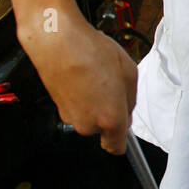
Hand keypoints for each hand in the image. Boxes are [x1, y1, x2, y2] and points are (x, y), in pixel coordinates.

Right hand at [18, 10, 136, 152]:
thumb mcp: (129, 72)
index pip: (116, 147)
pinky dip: (80, 96)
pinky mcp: (57, 107)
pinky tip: (82, 76)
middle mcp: (88, 124)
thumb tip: (125, 108)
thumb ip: (131, 98)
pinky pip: (76, 107)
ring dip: (94, 102)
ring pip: (89, 116)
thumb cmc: (90, 51)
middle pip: (104, 128)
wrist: (56, 40)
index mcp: (110, 119)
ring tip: (94, 77)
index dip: (121, 137)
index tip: (122, 126)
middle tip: (111, 86)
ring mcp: (70, 116)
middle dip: (109, 110)